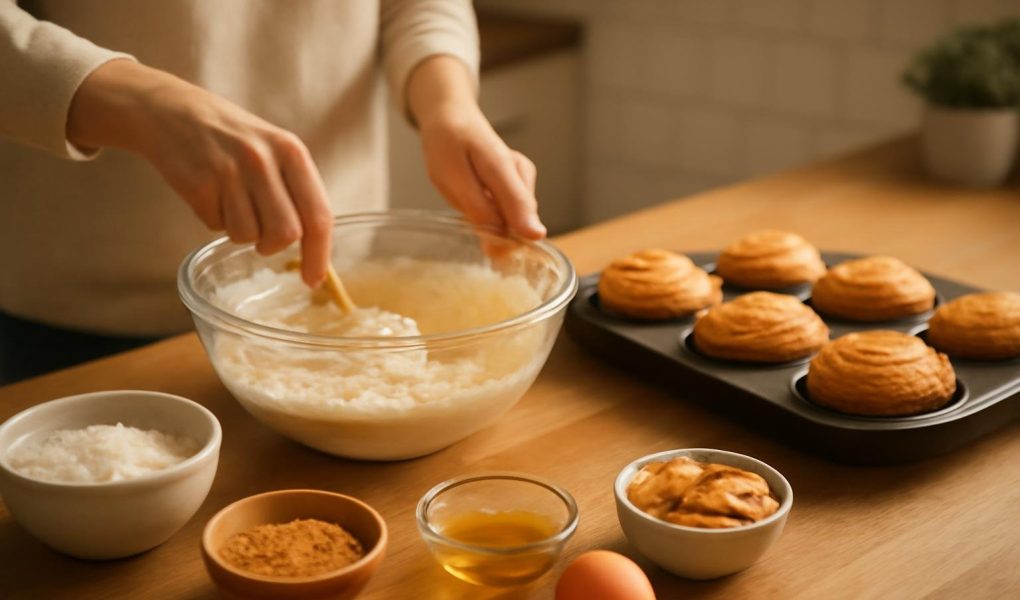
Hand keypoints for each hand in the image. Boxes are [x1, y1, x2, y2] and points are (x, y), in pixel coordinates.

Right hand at [67, 60, 332, 285]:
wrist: (171, 111)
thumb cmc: (233, 138)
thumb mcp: (274, 149)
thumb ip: (296, 190)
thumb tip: (315, 248)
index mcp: (291, 151)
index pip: (318, 215)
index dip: (319, 254)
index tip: (313, 279)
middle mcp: (263, 159)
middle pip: (285, 234)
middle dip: (273, 245)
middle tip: (262, 237)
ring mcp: (228, 171)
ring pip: (248, 237)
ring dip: (241, 232)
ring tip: (231, 202)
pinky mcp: (197, 183)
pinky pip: (215, 227)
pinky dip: (214, 221)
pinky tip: (209, 193)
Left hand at [408, 56, 545, 238]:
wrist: (454, 119)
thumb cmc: (448, 144)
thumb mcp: (450, 176)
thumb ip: (476, 207)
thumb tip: (499, 239)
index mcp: (500, 164)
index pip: (518, 199)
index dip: (526, 224)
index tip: (534, 239)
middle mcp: (520, 171)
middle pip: (523, 216)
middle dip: (508, 239)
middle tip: (493, 259)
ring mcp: (524, 178)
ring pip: (518, 218)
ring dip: (502, 231)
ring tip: (479, 222)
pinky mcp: (521, 186)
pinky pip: (514, 214)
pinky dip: (501, 223)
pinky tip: (485, 214)